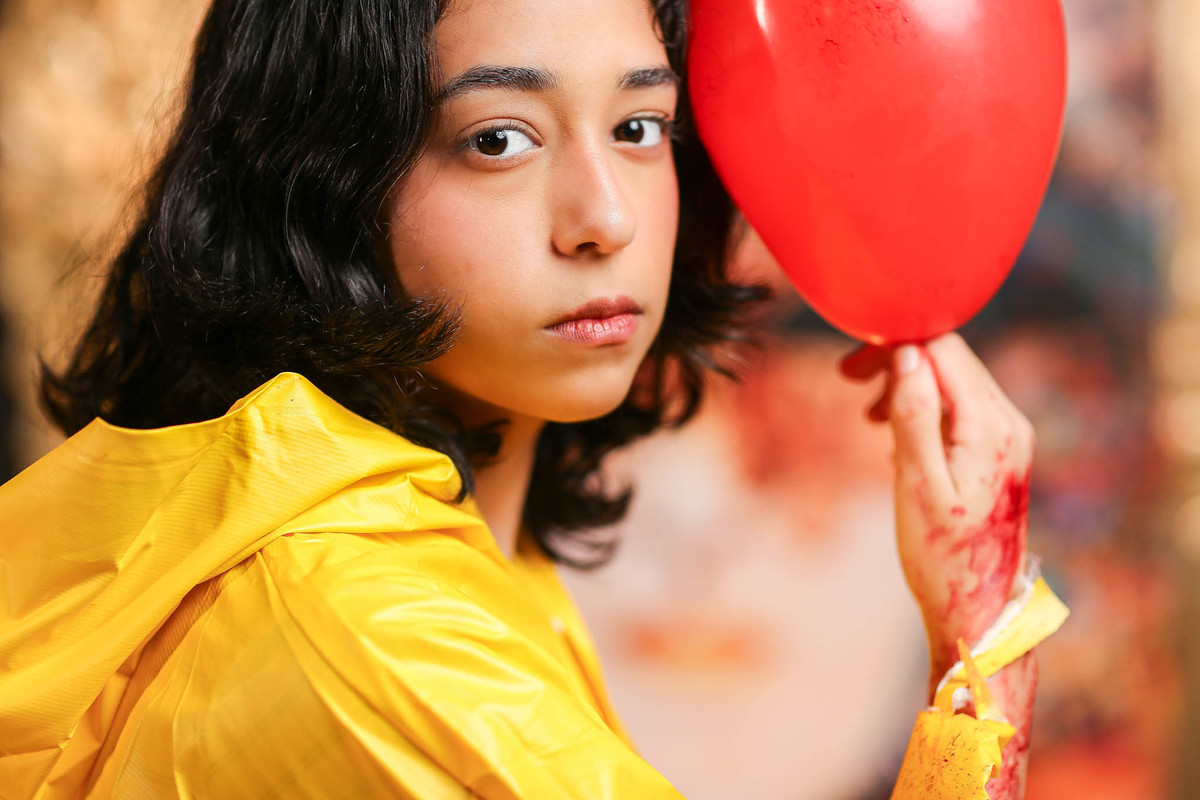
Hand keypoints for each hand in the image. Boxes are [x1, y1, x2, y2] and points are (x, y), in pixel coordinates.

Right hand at [840, 333, 1033, 676]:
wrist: (978, 610)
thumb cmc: (942, 557)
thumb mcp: (918, 485)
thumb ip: (914, 416)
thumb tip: (906, 356)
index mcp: (991, 426)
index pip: (943, 350)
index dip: (893, 347)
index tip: (851, 370)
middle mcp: (1009, 423)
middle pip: (950, 359)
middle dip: (897, 363)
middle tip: (850, 383)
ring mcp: (1009, 438)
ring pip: (953, 381)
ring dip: (908, 386)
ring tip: (869, 418)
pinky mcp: (1000, 453)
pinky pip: (959, 408)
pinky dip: (924, 409)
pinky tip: (897, 439)